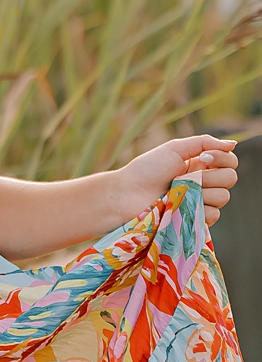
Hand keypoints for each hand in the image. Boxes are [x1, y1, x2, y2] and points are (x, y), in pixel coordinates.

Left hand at [113, 134, 239, 225]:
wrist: (128, 193)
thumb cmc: (146, 169)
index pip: (230, 162)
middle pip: (230, 179)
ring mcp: (201, 202)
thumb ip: (203, 142)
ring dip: (201, 192)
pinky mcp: (196, 219)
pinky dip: (198, 208)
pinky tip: (180, 205)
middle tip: (185, 177)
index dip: (222, 159)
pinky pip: (213, 214)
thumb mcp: (174, 149)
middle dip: (209, 176)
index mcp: (200, 164)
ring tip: (177, 191)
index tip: (203, 157)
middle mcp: (204, 183)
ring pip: (223, 197)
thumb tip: (233, 144)